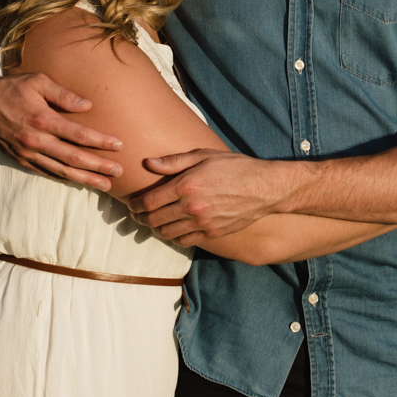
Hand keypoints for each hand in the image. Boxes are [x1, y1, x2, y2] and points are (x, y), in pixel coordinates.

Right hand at [0, 65, 123, 188]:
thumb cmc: (10, 87)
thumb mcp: (38, 81)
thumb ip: (63, 94)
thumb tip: (88, 105)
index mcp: (43, 120)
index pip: (79, 135)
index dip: (101, 141)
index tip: (119, 145)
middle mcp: (36, 140)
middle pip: (74, 158)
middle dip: (99, 166)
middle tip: (120, 171)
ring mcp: (27, 153)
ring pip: (61, 170)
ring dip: (85, 178)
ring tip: (106, 185)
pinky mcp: (20, 159)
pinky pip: (46, 172)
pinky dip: (63, 178)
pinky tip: (78, 181)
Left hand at [130, 151, 297, 243]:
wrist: (265, 188)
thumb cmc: (235, 167)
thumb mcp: (204, 155)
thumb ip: (174, 161)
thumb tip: (148, 163)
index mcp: (186, 185)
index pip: (150, 201)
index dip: (136, 204)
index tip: (132, 204)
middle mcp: (192, 207)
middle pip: (154, 220)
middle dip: (141, 218)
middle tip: (137, 215)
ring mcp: (202, 223)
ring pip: (167, 233)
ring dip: (156, 229)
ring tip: (153, 222)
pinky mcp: (212, 233)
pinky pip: (184, 241)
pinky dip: (174, 237)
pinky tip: (173, 229)